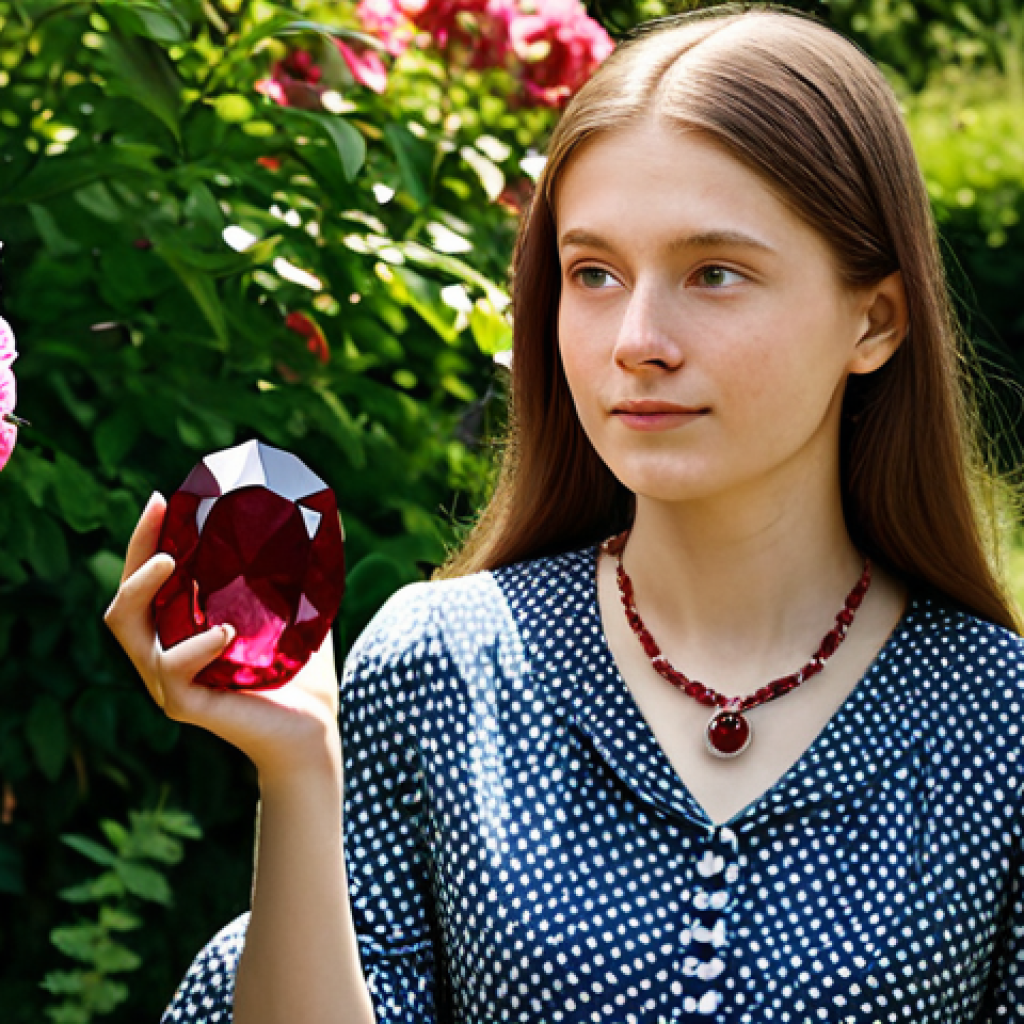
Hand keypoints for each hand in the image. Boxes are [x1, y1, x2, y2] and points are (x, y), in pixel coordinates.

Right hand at [103, 492, 342, 782]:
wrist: (314, 733)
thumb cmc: (303, 676)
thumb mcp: (300, 613)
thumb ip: (300, 575)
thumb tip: (322, 520)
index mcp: (183, 631)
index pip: (148, 582)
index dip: (146, 541)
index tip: (161, 499)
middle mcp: (168, 655)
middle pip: (125, 603)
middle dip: (134, 553)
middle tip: (159, 515)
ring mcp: (172, 684)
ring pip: (132, 633)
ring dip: (144, 590)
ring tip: (174, 562)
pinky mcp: (187, 706)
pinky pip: (171, 671)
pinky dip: (194, 646)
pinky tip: (225, 631)